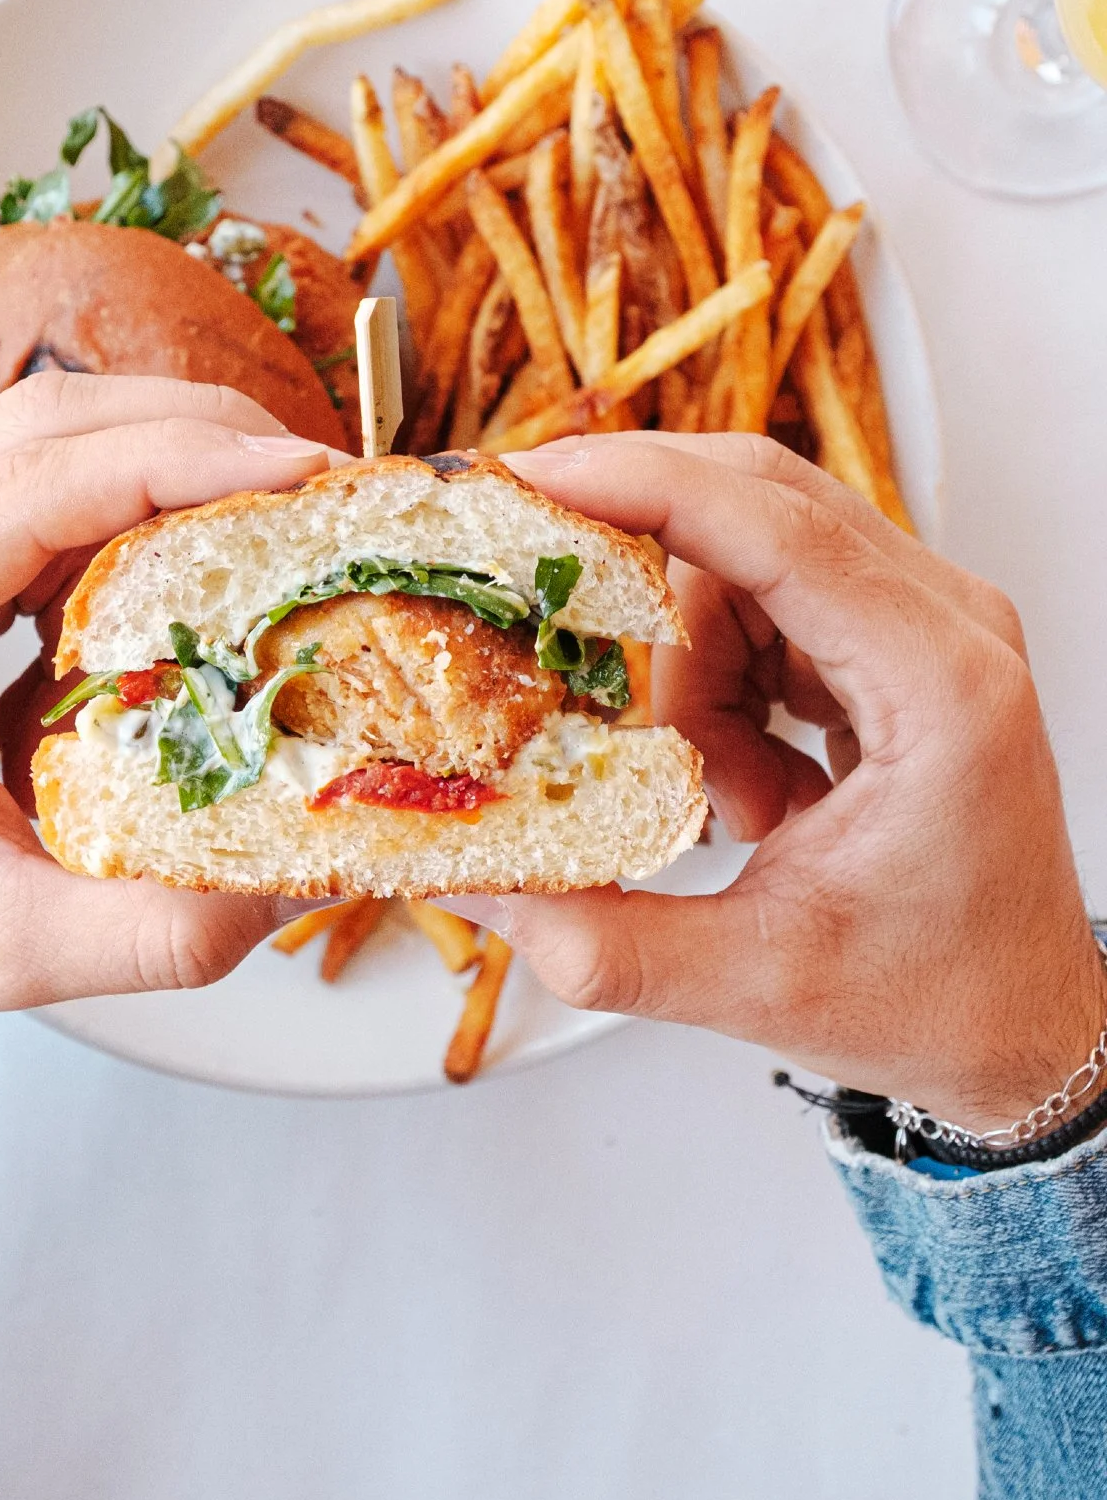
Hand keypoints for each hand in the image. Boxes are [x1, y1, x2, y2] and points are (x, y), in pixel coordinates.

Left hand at [0, 374, 331, 1073]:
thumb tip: (295, 879)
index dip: (185, 462)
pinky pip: (29, 490)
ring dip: (163, 447)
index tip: (301, 473)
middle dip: (194, 428)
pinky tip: (190, 550)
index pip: (39, 486)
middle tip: (316, 477)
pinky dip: (124, 495)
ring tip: (274, 499)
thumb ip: (151, 930)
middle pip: (45, 423)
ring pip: (38, 437)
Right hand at [496, 433, 1103, 1132]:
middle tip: (546, 597)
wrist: (1024, 1022)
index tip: (533, 477)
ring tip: (725, 795)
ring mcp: (926, 623)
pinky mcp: (897, 641)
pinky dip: (720, 678)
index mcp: (937, 689)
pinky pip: (767, 600)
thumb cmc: (940, 999)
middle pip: (757, 503)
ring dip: (692, 662)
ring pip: (747, 557)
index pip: (777, 530)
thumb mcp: (758, 984)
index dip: (645, 485)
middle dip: (640, 550)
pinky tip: (748, 782)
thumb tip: (477, 883)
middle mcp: (946, 625)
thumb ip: (603, 943)